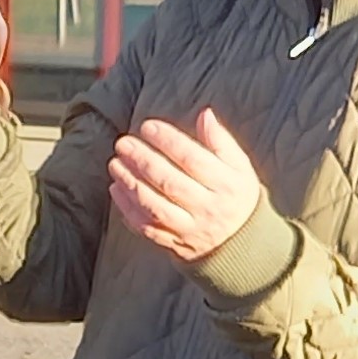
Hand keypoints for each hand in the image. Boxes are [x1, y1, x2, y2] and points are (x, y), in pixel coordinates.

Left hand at [108, 111, 266, 265]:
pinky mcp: (175, 244)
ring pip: (155, 207)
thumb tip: (205, 114)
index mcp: (225, 185)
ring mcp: (190, 229)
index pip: (193, 159)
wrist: (243, 242)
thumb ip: (221, 140)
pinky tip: (116, 189)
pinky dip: (128, 209)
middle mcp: (208, 208)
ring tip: (115, 163)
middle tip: (123, 143)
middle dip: (142, 160)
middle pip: (170, 182)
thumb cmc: (236, 195)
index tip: (148, 127)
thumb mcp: (239, 166)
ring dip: (131, 184)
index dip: (168, 141)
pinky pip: (147, 228)